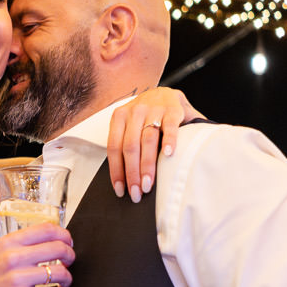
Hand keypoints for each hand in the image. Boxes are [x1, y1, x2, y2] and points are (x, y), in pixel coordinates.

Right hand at [0, 224, 73, 286]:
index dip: (64, 235)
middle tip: (69, 262)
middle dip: (70, 256)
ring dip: (66, 279)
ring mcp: (17, 278)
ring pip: (59, 272)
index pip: (47, 229)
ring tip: (62, 282)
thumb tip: (46, 243)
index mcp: (8, 242)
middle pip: (59, 248)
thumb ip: (19, 247)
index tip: (68, 242)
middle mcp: (13, 257)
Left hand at [106, 87, 203, 202]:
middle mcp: (134, 111)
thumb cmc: (146, 117)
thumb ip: (125, 145)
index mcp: (119, 117)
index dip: (116, 170)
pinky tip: (168, 155)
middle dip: (132, 173)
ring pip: (147, 139)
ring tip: (149, 184)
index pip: (113, 147)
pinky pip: (170, 126)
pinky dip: (169, 141)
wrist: (166, 93)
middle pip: (130, 146)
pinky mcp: (172, 109)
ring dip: (147, 164)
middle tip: (137, 193)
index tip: (121, 190)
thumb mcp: (130, 126)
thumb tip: (122, 182)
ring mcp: (154, 109)